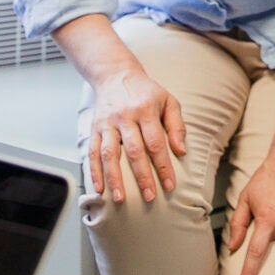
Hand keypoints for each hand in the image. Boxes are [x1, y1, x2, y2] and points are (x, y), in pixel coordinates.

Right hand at [86, 61, 184, 202]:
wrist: (116, 75)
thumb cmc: (146, 92)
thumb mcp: (168, 101)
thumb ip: (177, 125)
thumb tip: (181, 151)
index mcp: (145, 110)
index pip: (156, 143)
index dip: (163, 166)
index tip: (169, 185)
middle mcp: (125, 117)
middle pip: (134, 151)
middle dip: (142, 176)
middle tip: (150, 197)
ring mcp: (107, 123)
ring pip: (110, 154)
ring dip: (114, 178)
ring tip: (120, 199)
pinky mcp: (94, 128)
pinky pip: (93, 152)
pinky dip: (94, 171)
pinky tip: (99, 188)